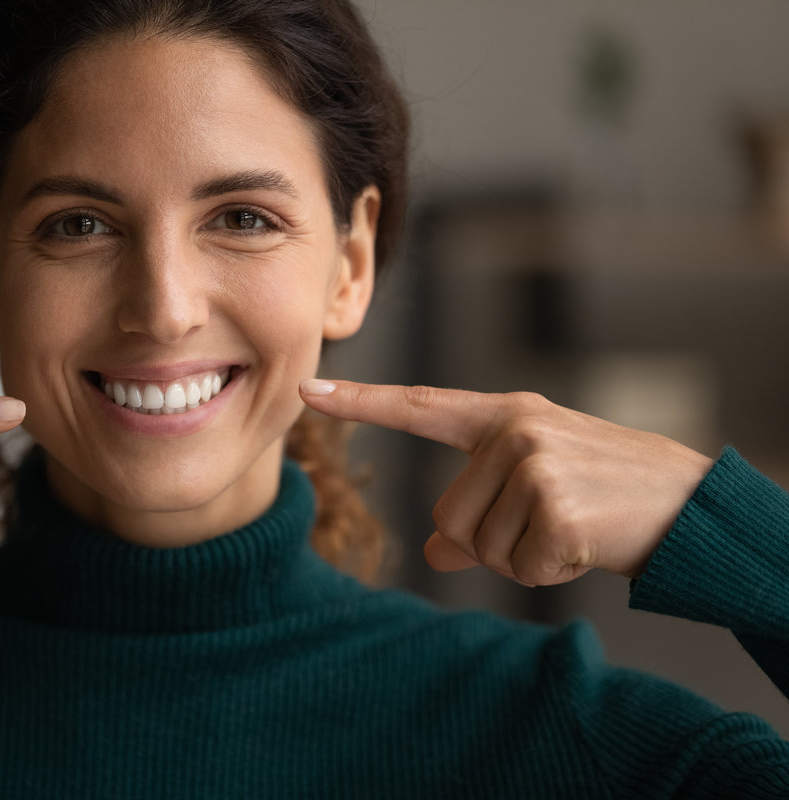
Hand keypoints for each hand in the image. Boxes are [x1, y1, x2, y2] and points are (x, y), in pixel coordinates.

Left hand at [300, 380, 711, 585]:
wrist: (687, 503)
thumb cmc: (601, 493)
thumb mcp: (533, 491)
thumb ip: (477, 513)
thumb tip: (436, 553)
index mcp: (502, 417)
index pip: (419, 407)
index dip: (360, 404)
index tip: (308, 395)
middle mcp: (513, 431)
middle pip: (449, 517)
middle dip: (493, 541)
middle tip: (550, 521)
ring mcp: (534, 463)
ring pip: (479, 546)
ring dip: (522, 557)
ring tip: (569, 528)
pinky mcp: (554, 504)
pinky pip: (518, 566)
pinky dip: (548, 571)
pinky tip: (582, 544)